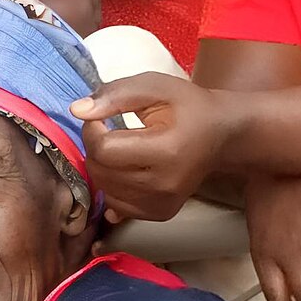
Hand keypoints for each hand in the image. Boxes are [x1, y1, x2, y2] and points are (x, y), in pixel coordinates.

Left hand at [73, 77, 240, 218]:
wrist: (222, 135)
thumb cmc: (188, 106)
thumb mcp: (155, 86)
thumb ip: (115, 95)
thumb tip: (77, 110)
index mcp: (166, 150)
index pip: (104, 149)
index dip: (92, 130)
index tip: (100, 118)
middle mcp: (165, 184)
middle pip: (101, 172)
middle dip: (96, 148)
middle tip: (110, 131)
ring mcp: (164, 204)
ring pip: (105, 190)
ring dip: (103, 167)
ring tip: (121, 148)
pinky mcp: (161, 214)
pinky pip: (116, 206)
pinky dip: (113, 186)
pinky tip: (128, 168)